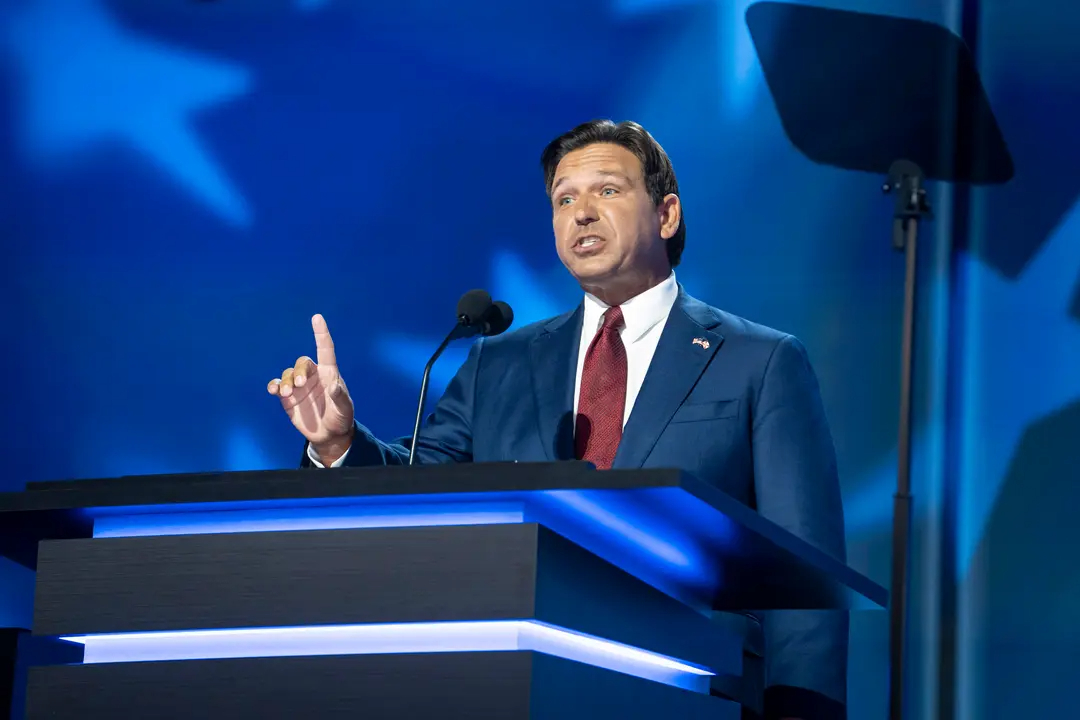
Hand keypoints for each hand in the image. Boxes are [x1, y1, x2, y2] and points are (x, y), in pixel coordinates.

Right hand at [267, 314, 354, 461]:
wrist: (329, 435)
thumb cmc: (341, 418)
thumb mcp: (345, 409)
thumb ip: (340, 397)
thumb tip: (334, 386)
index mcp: (329, 374)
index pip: (325, 349)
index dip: (321, 333)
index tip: (317, 317)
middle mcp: (313, 376)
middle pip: (302, 363)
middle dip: (298, 371)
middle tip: (299, 385)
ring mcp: (299, 386)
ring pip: (288, 373)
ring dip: (285, 381)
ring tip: (285, 393)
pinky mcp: (288, 398)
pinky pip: (277, 385)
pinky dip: (273, 385)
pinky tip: (273, 391)